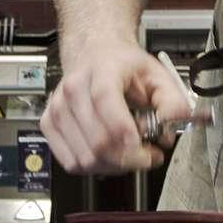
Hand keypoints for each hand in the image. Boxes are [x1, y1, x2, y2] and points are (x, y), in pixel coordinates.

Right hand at [40, 37, 198, 175]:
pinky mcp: (48, 124)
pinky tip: (110, 156)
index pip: (106, 103)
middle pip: (98, 141)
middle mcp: (74, 90)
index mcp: (101, 72)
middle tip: (149, 155)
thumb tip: (174, 121)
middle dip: (130, 158)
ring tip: (130, 154)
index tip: (146, 149)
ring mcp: (58, 109)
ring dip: (114, 166)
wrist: (95, 54)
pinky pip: (71, 163)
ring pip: (85, 158)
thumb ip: (172, 99)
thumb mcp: (157, 74)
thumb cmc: (123, 66)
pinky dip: (95, 167)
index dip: (125, 133)